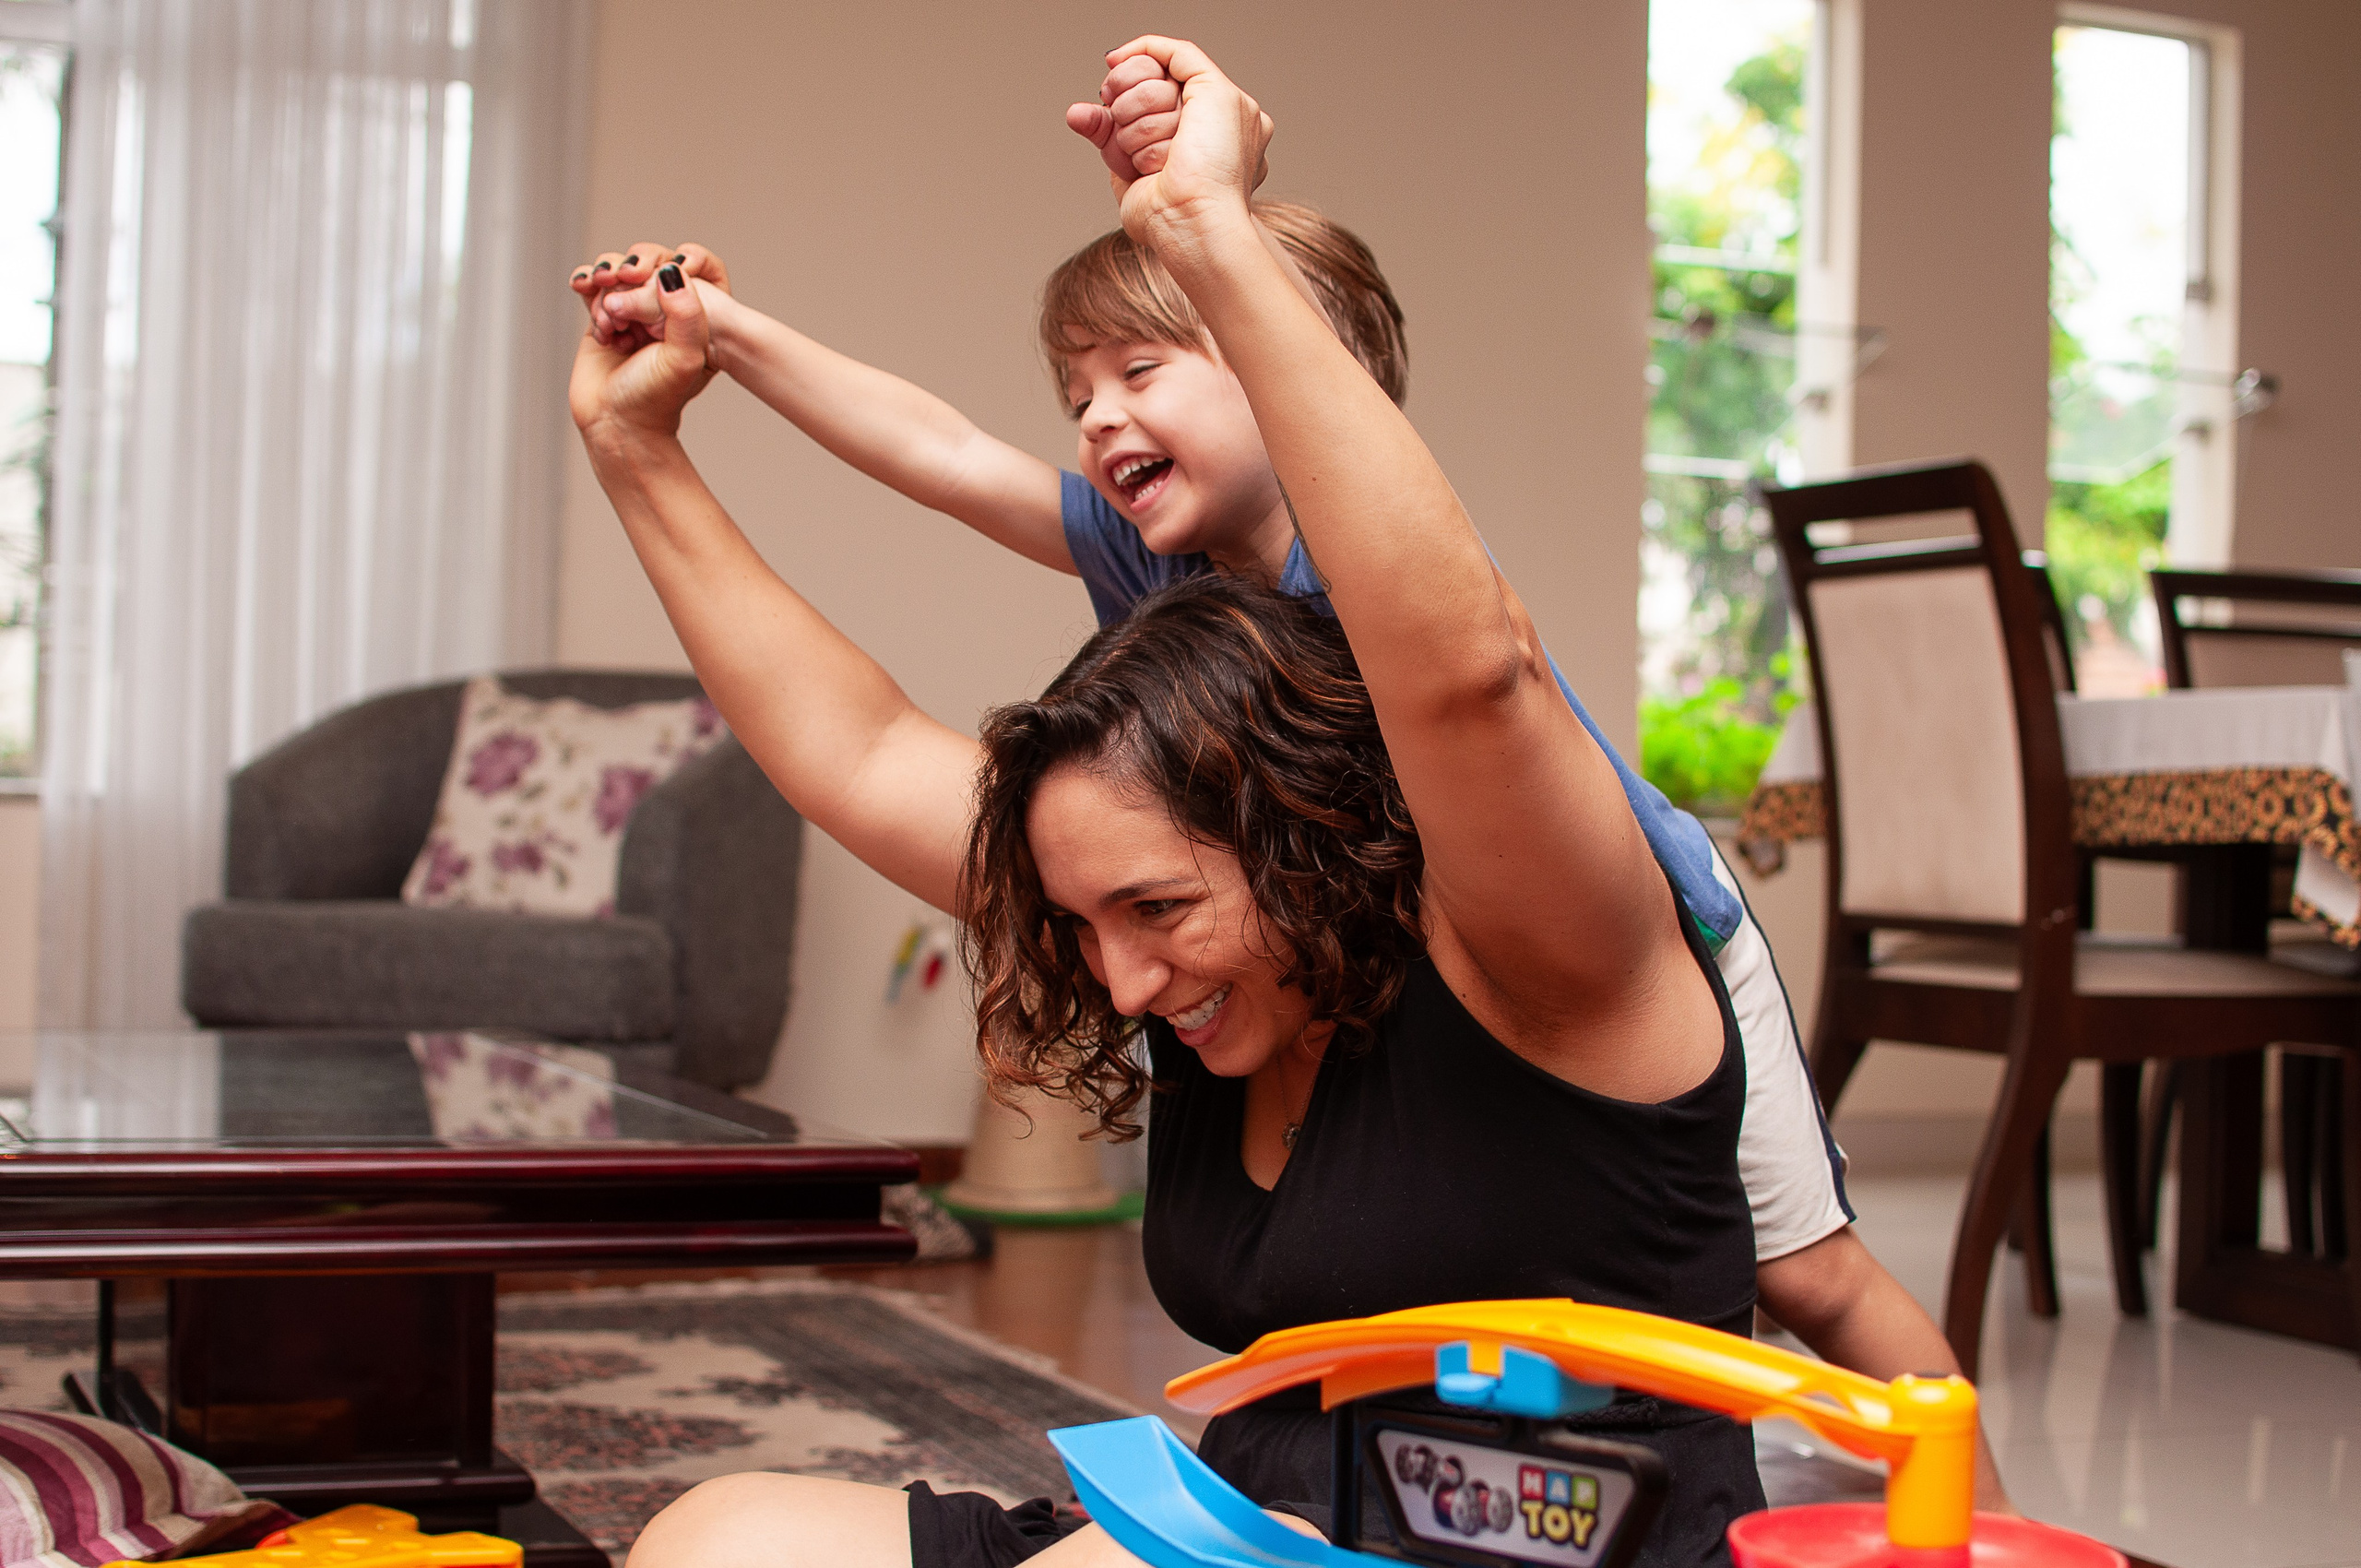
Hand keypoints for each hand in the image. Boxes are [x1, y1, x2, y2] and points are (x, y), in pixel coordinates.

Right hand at [568, 261, 716, 449]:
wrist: (615, 425)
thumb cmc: (654, 398)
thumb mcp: (683, 357)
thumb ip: (686, 313)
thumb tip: (671, 270)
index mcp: (690, 317)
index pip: (676, 269)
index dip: (656, 267)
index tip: (640, 280)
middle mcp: (661, 313)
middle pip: (641, 266)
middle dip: (626, 277)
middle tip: (619, 303)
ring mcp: (631, 314)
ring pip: (614, 274)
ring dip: (607, 291)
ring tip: (610, 324)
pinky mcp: (602, 319)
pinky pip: (593, 287)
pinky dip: (588, 290)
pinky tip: (598, 323)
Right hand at [1065, 38, 1269, 247]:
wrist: (1191, 220)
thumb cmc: (1217, 168)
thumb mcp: (1217, 91)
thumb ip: (1183, 57)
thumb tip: (1141, 50)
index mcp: (1219, 107)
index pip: (1170, 62)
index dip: (1152, 63)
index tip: (1147, 71)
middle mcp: (1187, 125)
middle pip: (1143, 82)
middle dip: (1148, 102)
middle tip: (1174, 133)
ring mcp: (1156, 142)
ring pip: (1123, 107)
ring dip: (1140, 131)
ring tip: (1164, 162)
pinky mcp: (1127, 163)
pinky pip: (1104, 130)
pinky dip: (1115, 142)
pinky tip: (1137, 166)